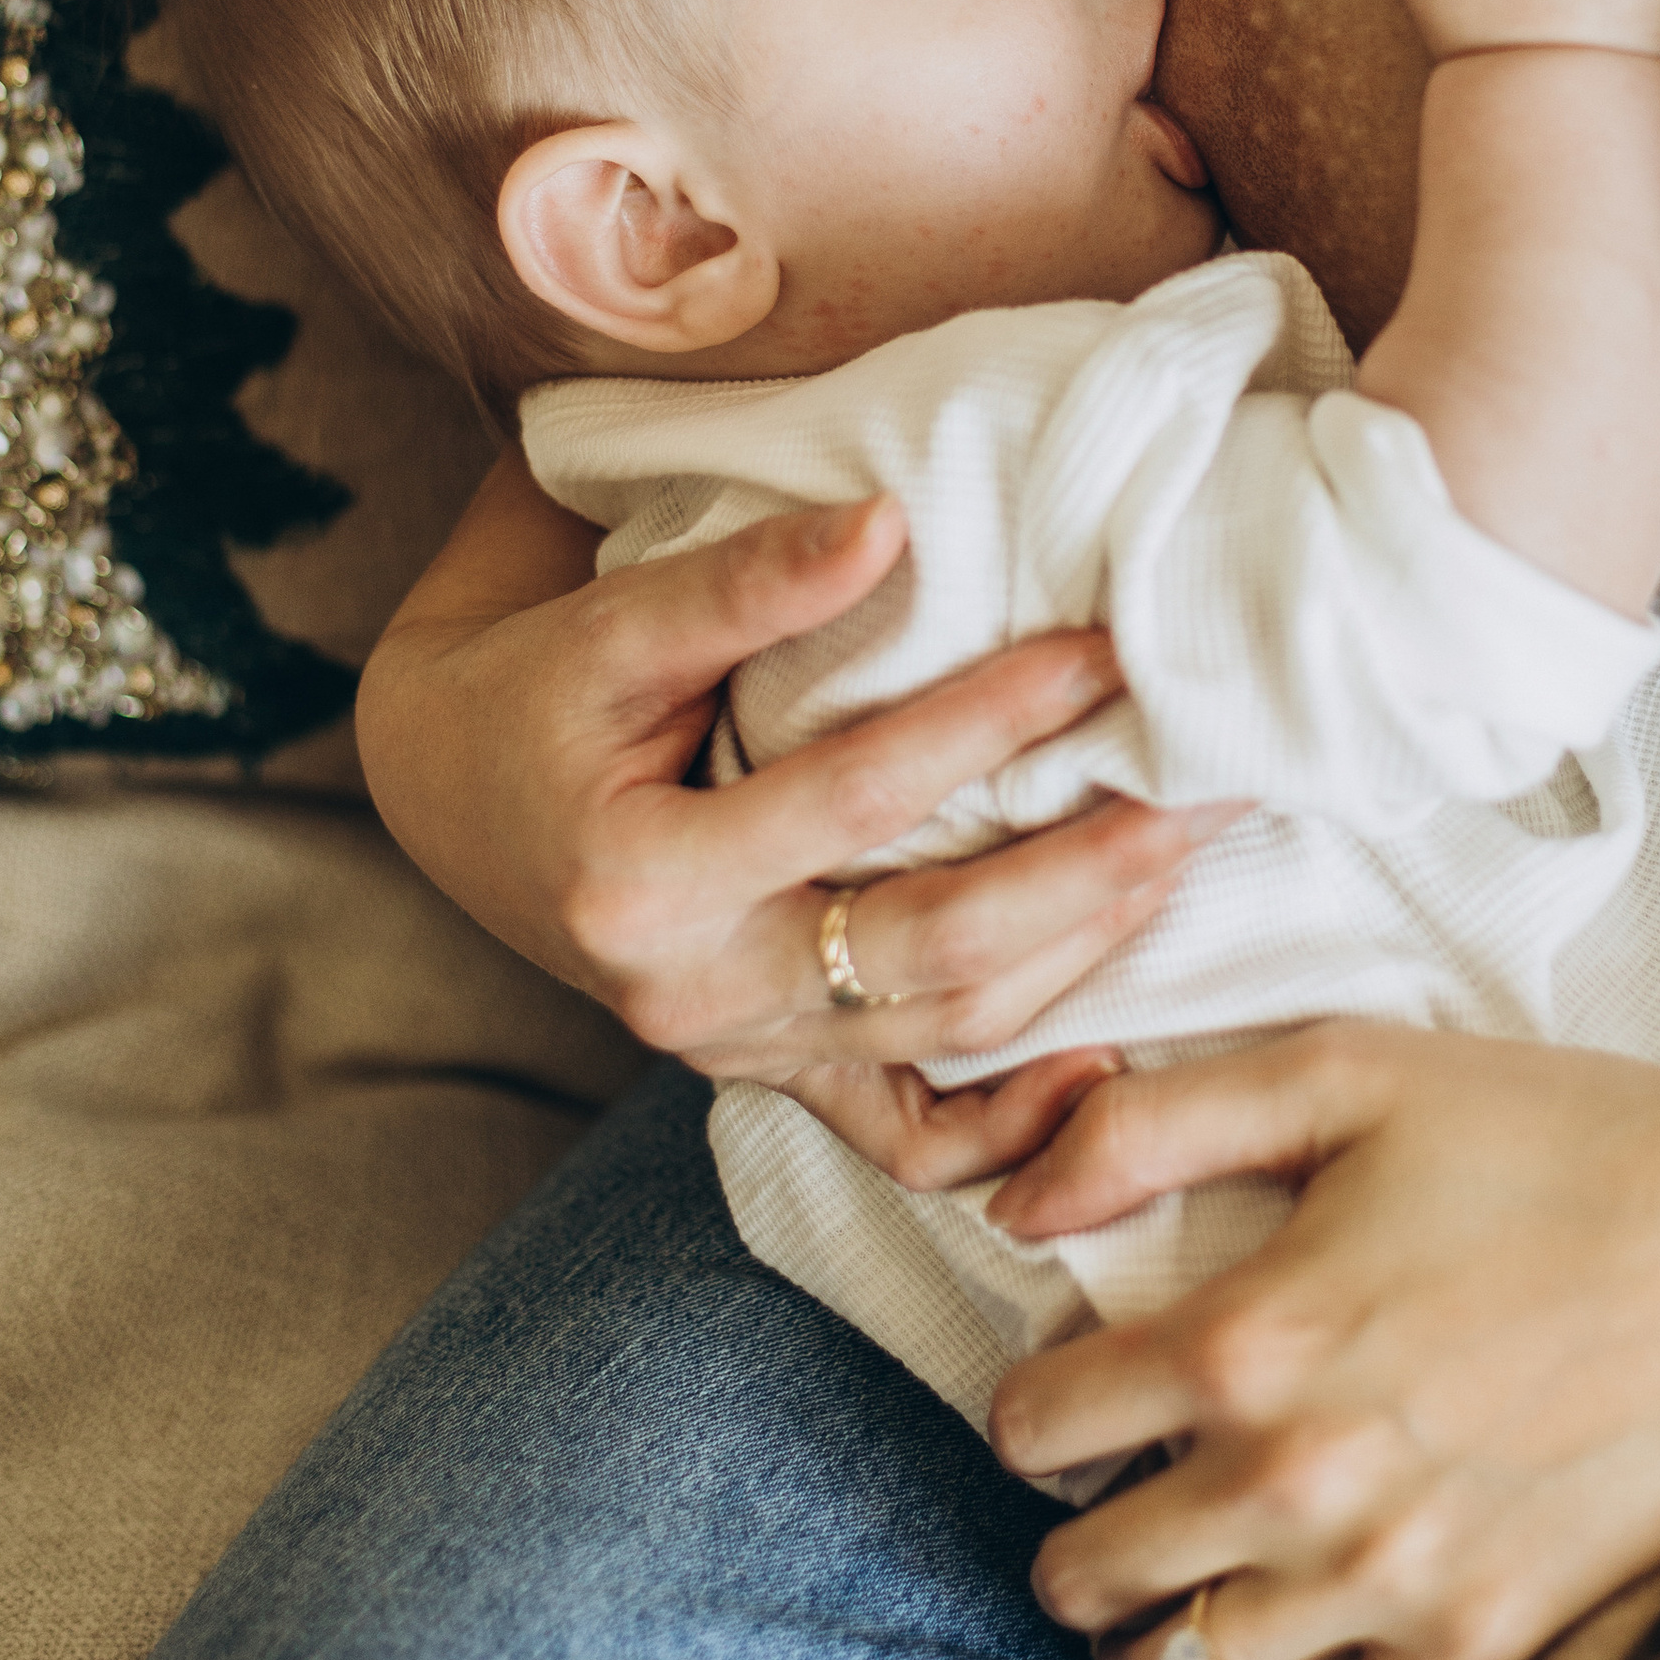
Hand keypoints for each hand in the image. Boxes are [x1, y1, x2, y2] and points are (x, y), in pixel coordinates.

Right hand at [357, 457, 1238, 1186]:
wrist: (452, 792)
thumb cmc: (537, 688)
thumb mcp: (613, 623)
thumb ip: (748, 580)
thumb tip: (891, 522)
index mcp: (643, 881)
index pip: (858, 796)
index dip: (989, 720)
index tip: (1104, 652)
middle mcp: (693, 997)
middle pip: (930, 951)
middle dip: (1086, 872)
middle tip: (1208, 793)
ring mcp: (738, 1055)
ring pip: (944, 1038)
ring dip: (1084, 959)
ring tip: (1186, 860)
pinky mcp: (773, 1078)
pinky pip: (906, 1138)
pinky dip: (1013, 1124)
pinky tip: (1110, 1066)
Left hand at [985, 1022, 1659, 1659]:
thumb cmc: (1562, 1137)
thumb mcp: (1346, 1071)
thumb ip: (1157, 1120)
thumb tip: (1017, 1200)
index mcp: (1244, 1335)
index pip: (1035, 1425)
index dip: (1034, 1401)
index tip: (1073, 1385)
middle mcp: (1292, 1481)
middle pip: (1085, 1573)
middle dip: (1074, 1533)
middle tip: (1115, 1494)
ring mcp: (1386, 1581)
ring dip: (1149, 1646)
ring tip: (1175, 1597)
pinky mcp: (1479, 1644)